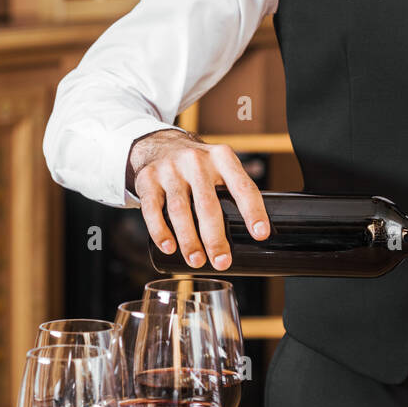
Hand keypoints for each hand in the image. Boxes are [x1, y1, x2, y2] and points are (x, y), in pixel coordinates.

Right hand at [128, 128, 269, 270]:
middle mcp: (196, 160)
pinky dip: (160, 231)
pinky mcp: (148, 179)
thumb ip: (234, 190)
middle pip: (208, 204)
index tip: (259, 235)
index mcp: (222, 157)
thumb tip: (254, 232)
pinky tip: (169, 247)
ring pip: (180, 209)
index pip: (242, 186)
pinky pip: (152, 209)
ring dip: (189, 240)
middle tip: (222, 262)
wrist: (161, 144)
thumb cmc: (199, 166)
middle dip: (215, 238)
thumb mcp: (221, 165)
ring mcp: (170, 169)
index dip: (253, 211)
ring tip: (196, 261)